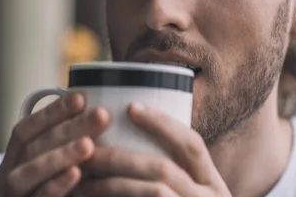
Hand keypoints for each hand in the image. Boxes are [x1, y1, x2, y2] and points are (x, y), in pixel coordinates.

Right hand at [0, 93, 109, 196]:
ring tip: (89, 144)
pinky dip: (56, 185)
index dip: (51, 112)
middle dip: (69, 129)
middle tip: (100, 115)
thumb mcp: (52, 161)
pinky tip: (76, 173)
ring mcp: (14, 196)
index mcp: (13, 158)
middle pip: (35, 147)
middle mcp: (7, 176)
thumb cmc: (48, 187)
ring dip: (60, 155)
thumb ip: (64, 141)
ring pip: (30, 172)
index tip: (81, 97)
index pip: (26, 129)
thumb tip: (95, 109)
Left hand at [79, 103, 230, 196]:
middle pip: (162, 168)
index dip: (162, 123)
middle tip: (87, 148)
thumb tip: (131, 135)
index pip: (192, 144)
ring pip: (151, 193)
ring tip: (82, 178)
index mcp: (213, 184)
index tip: (130, 107)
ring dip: (110, 184)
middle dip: (120, 156)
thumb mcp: (193, 195)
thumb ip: (176, 175)